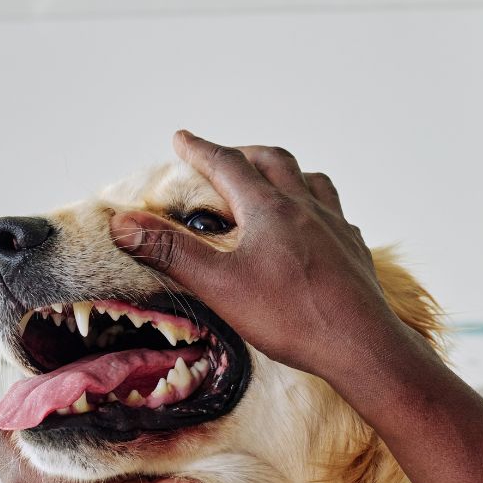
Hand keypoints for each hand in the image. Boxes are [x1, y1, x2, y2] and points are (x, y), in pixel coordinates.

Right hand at [110, 131, 414, 384]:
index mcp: (269, 209)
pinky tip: (314, 226)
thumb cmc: (289, 316)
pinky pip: (335, 213)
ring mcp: (335, 227)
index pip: (228, 165)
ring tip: (273, 181)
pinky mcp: (353, 251)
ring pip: (312, 181)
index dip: (200, 150)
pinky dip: (316, 206)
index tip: (181, 138)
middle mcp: (305, 207)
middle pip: (274, 161)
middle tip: (224, 157)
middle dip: (243, 153)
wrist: (358, 344)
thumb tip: (124, 224)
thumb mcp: (219, 285)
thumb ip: (171, 252)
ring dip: (287, 173)